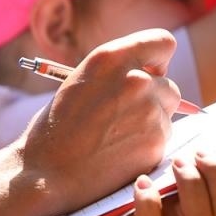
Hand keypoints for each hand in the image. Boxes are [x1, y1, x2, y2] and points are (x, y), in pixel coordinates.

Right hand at [18, 28, 181, 211]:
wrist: (46, 173)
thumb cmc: (56, 128)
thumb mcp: (81, 81)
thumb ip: (117, 73)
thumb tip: (150, 74)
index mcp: (112, 58)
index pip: (163, 42)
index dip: (158, 59)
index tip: (149, 71)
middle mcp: (136, 79)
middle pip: (169, 85)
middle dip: (154, 98)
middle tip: (126, 115)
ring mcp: (149, 111)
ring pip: (167, 114)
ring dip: (151, 123)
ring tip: (116, 136)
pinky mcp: (156, 143)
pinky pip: (163, 140)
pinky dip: (147, 147)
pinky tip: (118, 154)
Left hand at [82, 125, 215, 215]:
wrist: (104, 209)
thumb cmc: (146, 164)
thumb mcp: (171, 140)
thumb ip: (187, 118)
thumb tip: (182, 69)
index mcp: (215, 185)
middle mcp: (200, 207)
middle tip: (199, 151)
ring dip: (193, 187)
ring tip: (176, 163)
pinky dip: (149, 203)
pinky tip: (141, 181)